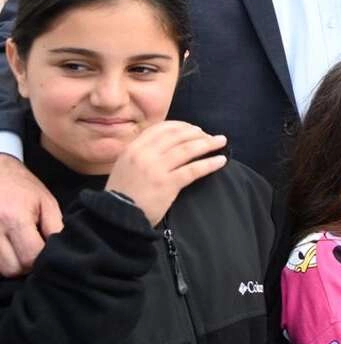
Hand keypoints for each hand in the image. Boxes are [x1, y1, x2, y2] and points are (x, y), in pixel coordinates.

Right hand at [0, 154, 61, 275]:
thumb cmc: (22, 187)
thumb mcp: (46, 202)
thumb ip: (55, 227)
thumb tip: (61, 251)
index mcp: (14, 218)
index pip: (30, 257)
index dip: (42, 259)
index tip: (47, 251)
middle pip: (12, 269)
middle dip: (26, 265)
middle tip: (33, 251)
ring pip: (0, 269)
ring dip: (12, 264)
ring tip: (19, 247)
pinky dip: (1, 260)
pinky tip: (8, 247)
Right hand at [105, 122, 227, 224]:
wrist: (115, 217)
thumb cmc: (122, 193)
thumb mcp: (125, 166)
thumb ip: (141, 153)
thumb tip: (166, 144)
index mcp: (133, 148)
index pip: (161, 128)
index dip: (181, 126)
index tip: (194, 129)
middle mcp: (144, 154)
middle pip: (177, 136)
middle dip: (197, 133)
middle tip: (210, 136)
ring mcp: (156, 168)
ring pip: (187, 150)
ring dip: (208, 144)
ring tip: (221, 141)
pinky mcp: (167, 184)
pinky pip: (193, 170)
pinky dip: (209, 163)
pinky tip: (221, 161)